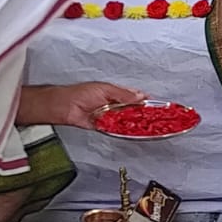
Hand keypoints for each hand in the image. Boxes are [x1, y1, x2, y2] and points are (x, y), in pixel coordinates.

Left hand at [32, 82, 147, 130]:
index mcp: (116, 93)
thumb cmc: (81, 93)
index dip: (145, 100)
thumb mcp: (106, 90)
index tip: (155, 105)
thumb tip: (139, 96)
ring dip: (133, 122)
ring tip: (144, 125)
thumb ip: (124, 94)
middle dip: (142, 113)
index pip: (135, 96)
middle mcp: (114, 104)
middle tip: (153, 117)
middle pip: (133, 110)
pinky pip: (116, 129)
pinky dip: (123, 130)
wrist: (66, 107)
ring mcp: (110, 116)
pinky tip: (130, 131)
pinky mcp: (105, 126)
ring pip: (126, 120)